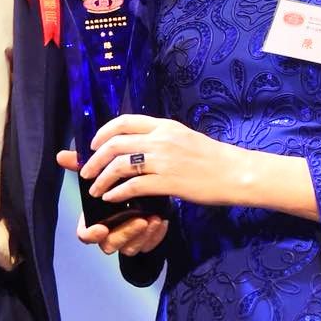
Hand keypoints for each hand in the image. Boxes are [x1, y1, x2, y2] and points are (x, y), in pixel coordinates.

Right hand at [57, 148, 168, 255]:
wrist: (146, 183)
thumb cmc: (119, 178)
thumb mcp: (104, 169)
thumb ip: (83, 165)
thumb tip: (61, 155)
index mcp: (94, 218)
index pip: (85, 234)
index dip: (91, 234)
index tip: (102, 228)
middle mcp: (109, 231)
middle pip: (109, 245)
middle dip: (125, 234)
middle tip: (140, 220)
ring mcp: (128, 237)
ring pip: (131, 248)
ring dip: (143, 235)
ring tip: (153, 218)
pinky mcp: (145, 238)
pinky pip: (148, 244)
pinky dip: (155, 235)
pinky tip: (161, 220)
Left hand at [79, 114, 249, 208]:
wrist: (234, 172)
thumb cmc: (209, 156)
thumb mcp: (182, 136)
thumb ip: (158, 136)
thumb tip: (134, 141)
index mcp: (163, 125)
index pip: (124, 121)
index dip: (103, 132)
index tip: (93, 145)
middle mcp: (161, 139)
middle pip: (115, 144)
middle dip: (94, 160)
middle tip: (86, 172)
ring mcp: (164, 160)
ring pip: (120, 165)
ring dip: (102, 179)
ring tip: (95, 190)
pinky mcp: (168, 182)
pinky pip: (134, 186)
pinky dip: (117, 193)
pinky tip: (111, 199)